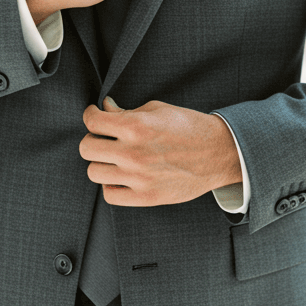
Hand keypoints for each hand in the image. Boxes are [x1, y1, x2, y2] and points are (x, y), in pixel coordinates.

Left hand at [79, 96, 241, 206]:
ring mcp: (138, 177)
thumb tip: (104, 109)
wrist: (218, 152)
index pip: (92, 122)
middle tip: (103, 138)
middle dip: (93, 140)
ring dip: (101, 163)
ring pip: (94, 172)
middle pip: (86, 148)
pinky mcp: (146, 197)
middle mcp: (133, 152)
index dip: (90, 116)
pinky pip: (110, 194)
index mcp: (135, 126)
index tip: (94, 116)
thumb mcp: (157, 110)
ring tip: (114, 158)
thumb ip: (126, 111)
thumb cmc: (188, 127)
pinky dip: (111, 185)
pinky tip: (120, 176)